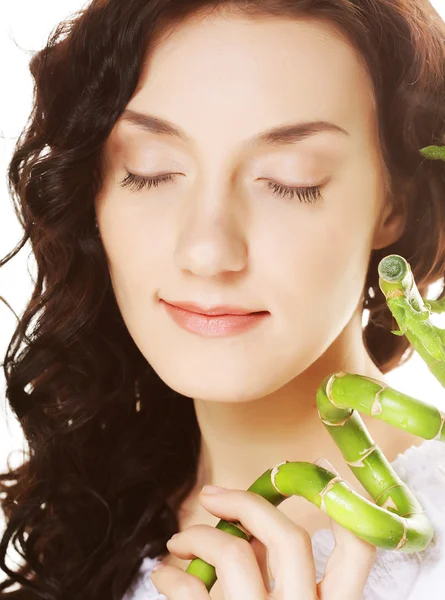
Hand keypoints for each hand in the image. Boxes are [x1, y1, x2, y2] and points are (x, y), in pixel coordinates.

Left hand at [150, 466, 376, 599]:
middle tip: (211, 494)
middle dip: (247, 502)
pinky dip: (172, 576)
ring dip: (199, 535)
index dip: (340, 504)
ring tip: (177, 542)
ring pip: (234, 553)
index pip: (359, 550)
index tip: (316, 470)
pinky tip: (164, 576)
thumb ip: (278, 577)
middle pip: (289, 536)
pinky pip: (192, 591)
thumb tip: (247, 529)